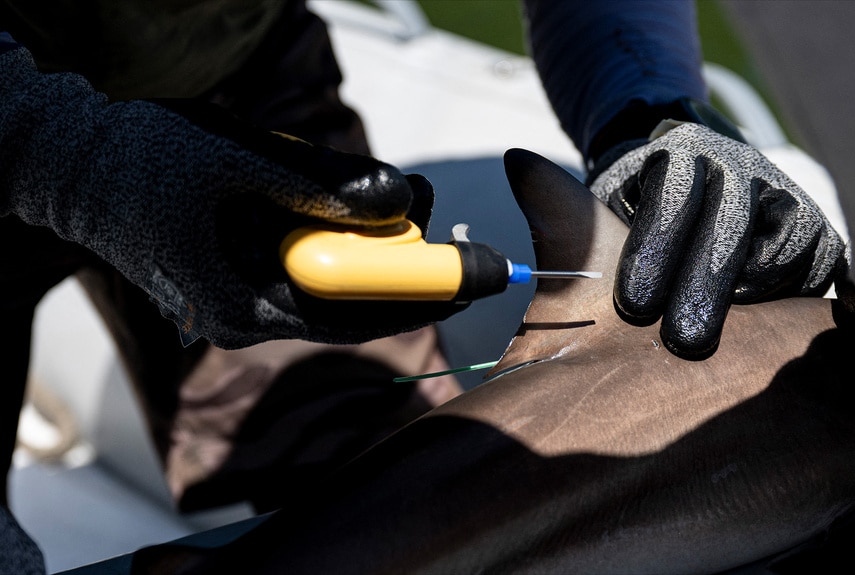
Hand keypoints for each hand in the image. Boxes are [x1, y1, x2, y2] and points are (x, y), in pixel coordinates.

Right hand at [1, 46, 460, 348]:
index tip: (475, 277)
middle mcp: (245, 314)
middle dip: (399, 261)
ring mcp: (241, 297)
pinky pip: (303, 263)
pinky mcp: (239, 274)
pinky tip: (351, 203)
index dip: (419, 297)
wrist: (72, 165)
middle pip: (347, 300)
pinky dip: (335, 235)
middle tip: (437, 213)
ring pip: (328, 280)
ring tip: (402, 196)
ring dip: (368, 243)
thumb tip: (401, 199)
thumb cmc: (142, 162)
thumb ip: (321, 185)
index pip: (353, 317)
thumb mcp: (237, 162)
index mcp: (241, 304)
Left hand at [589, 120, 845, 359]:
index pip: (673, 195)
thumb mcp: (610, 209)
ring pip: (781, 245)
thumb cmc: (638, 210)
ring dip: (747, 293)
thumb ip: (606, 241)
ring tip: (712, 324)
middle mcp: (737, 163)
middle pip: (728, 223)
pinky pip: (815, 263)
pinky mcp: (813, 221)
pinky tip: (749, 311)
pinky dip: (786, 294)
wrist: (684, 181)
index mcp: (680, 154)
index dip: (656, 250)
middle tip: (681, 340)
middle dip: (703, 287)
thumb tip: (606, 299)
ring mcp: (780, 189)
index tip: (635, 305)